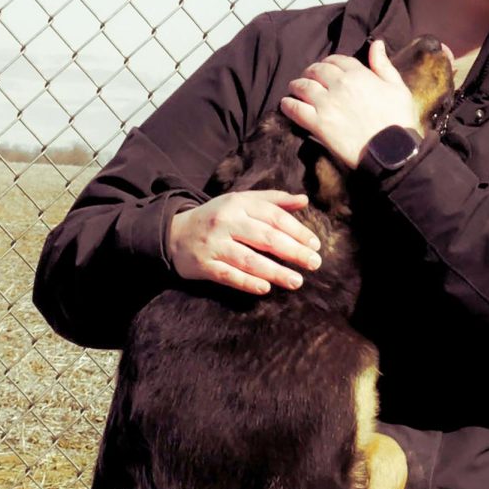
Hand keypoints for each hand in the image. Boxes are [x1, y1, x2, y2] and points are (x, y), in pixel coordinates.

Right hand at [167, 191, 320, 294]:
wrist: (174, 234)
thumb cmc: (216, 218)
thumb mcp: (240, 202)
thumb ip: (273, 201)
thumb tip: (304, 200)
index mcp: (237, 204)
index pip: (273, 216)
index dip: (297, 231)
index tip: (315, 245)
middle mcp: (225, 222)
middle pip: (265, 237)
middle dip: (292, 252)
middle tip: (315, 263)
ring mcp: (213, 244)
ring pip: (248, 259)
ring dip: (275, 272)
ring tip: (297, 281)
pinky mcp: (203, 266)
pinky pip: (228, 276)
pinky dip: (247, 282)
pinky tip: (265, 289)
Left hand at [280, 39, 420, 166]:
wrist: (392, 152)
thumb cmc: (399, 121)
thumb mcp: (398, 88)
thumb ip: (383, 65)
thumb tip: (376, 44)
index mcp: (359, 74)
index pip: (336, 60)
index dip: (328, 62)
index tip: (326, 68)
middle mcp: (339, 85)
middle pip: (316, 70)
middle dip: (310, 72)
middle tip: (307, 78)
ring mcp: (326, 104)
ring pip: (302, 86)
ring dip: (296, 86)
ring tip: (294, 89)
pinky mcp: (318, 124)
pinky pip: (295, 109)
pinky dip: (287, 104)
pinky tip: (286, 104)